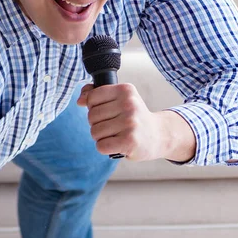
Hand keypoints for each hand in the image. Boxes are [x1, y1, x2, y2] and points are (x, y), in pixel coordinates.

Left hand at [76, 83, 196, 162]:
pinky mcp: (129, 141)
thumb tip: (80, 100)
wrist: (158, 135)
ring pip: (95, 132)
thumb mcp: (119, 99)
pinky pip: (101, 146)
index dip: (93, 107)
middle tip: (114, 126)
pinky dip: (105, 148)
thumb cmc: (133, 117)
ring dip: (101, 137)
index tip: (107, 112)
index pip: (92, 97)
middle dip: (97, 124)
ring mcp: (130, 123)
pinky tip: (117, 144)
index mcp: (125, 90)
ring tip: (116, 135)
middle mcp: (129, 104)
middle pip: (91, 116)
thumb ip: (96, 94)